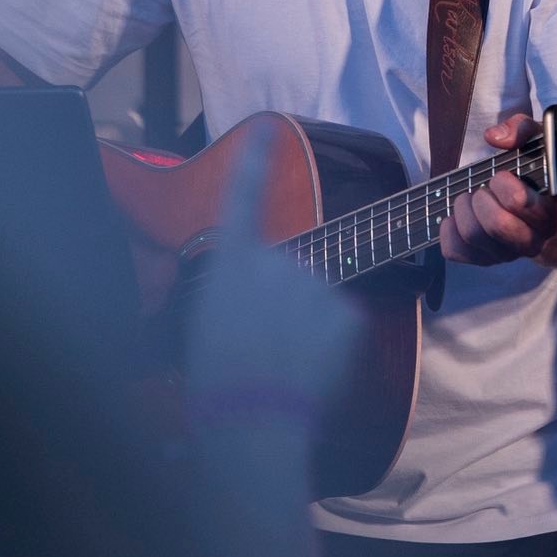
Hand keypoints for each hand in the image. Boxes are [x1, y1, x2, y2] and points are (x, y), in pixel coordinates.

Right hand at [185, 137, 355, 418]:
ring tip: (281, 364)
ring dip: (304, 324)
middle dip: (280, 300)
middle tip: (259, 346)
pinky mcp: (347, 311)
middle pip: (287, 270)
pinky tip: (308, 368)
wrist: (253, 426)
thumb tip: (257, 286)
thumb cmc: (218, 385)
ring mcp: (315, 285)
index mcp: (232, 267)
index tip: (265, 130)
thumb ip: (237, 290)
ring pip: (315, 298)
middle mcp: (276, 264)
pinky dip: (329, 343)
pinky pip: (339, 322)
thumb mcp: (209, 325)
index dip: (254, 163)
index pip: (243, 199)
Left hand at [440, 115, 556, 264]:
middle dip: (481, 198)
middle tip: (483, 187)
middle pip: (496, 225)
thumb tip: (494, 137)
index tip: (500, 175)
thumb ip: (522, 129)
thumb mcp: (537, 141)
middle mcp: (532, 240)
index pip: (519, 203)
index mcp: (550, 212)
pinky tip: (458, 214)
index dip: (502, 184)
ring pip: (473, 237)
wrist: (537, 201)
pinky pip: (455, 251)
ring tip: (471, 196)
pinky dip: (448, 229)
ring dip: (464, 209)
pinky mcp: (484, 259)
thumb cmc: (536, 169)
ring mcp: (507, 254)